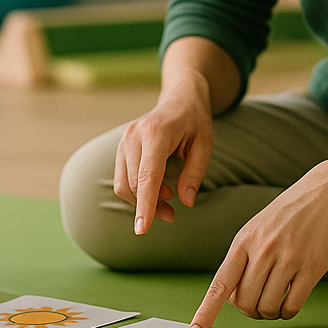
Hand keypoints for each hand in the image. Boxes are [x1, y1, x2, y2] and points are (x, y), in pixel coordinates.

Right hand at [114, 66, 214, 234]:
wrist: (180, 97)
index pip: (147, 176)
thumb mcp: (205, 144)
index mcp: (156, 133)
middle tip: (173, 216)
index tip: (142, 230)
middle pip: (134, 184)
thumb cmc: (195, 120)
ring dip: (142, 201)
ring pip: (123, 183)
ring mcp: (124, 139)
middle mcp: (134, 135)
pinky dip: (137, 190)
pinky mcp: (122, 145)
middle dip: (150, 207)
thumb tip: (186, 202)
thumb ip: (194, 173)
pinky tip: (158, 190)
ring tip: (167, 204)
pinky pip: (122, 177)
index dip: (145, 205)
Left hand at [188, 165, 327, 327]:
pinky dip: (287, 312)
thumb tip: (232, 295)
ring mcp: (288, 259)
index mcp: (244, 240)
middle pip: (245, 302)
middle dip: (249, 311)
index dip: (206, 312)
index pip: (219, 284)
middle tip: (257, 304)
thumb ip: (243, 258)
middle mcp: (263, 250)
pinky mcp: (311, 268)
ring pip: (268, 306)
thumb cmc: (288, 213)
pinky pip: (292, 305)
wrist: (326, 194)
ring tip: (275, 302)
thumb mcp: (256, 228)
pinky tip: (290, 302)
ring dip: (269, 313)